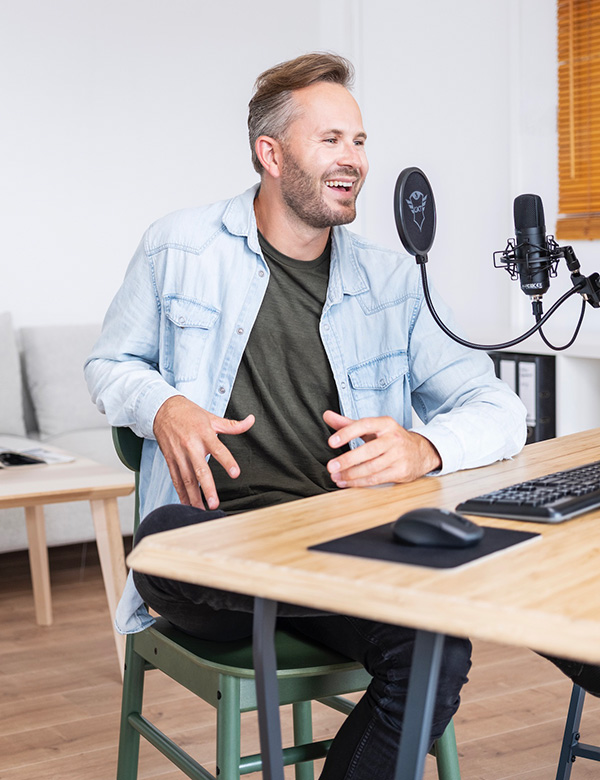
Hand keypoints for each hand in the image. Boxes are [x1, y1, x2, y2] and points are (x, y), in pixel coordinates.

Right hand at [153, 395, 254, 508]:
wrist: (163, 410)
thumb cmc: (190, 414)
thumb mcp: (212, 417)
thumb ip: (232, 425)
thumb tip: (251, 421)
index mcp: (204, 434)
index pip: (218, 449)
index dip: (227, 461)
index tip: (235, 474)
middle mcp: (191, 446)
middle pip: (200, 470)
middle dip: (207, 488)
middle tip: (214, 504)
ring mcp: (179, 454)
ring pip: (186, 479)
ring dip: (193, 497)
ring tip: (201, 510)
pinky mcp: (170, 460)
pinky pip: (176, 479)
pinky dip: (181, 493)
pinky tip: (187, 504)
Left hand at [323, 409, 440, 487]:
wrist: (421, 452)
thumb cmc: (391, 439)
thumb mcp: (372, 428)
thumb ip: (348, 423)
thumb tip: (326, 415)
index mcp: (385, 424)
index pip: (364, 425)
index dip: (347, 433)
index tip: (331, 442)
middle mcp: (393, 438)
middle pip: (368, 450)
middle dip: (347, 460)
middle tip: (331, 466)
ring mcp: (399, 456)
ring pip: (371, 467)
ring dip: (351, 474)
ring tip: (336, 476)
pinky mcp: (401, 471)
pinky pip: (377, 478)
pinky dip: (360, 482)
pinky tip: (347, 482)